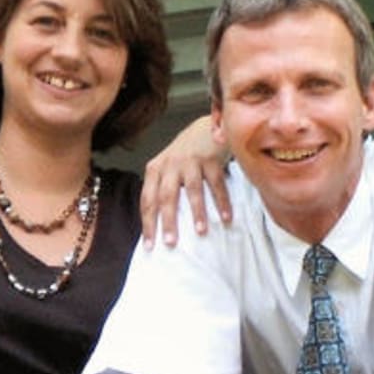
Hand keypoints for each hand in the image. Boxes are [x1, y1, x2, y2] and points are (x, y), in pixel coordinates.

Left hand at [140, 115, 231, 249]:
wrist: (204, 127)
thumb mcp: (167, 169)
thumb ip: (162, 191)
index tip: (150, 246)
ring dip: (197, 212)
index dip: (148, 224)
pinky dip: (221, 201)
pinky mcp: (210, 158)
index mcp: (154, 170)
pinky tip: (225, 217)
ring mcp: (189, 161)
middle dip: (168, 221)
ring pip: (192, 190)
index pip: (147, 201)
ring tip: (201, 232)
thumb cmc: (184, 156)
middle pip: (166, 196)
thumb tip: (160, 226)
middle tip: (171, 243)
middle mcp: (169, 165)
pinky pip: (216, 183)